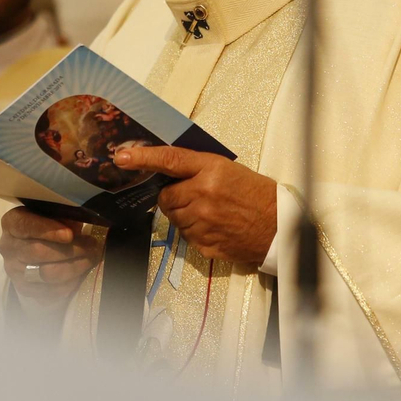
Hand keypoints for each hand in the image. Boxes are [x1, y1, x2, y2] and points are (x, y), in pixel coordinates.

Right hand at [0, 207, 102, 308]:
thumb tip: (76, 227)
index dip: (47, 230)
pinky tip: (80, 273)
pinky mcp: (26, 290)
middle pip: (38, 252)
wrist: (34, 250)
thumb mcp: (52, 214)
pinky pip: (50, 292)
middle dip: (69, 250)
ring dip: (74, 267)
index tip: (69, 235)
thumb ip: (61, 217)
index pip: (25, 225)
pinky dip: (69, 283)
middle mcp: (8, 247)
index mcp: (12, 223)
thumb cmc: (47, 225)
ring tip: (91, 258)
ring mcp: (15, 271)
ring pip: (46, 274)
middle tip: (92, 246)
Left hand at [112, 146, 276, 266]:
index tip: (121, 157)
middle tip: (194, 195)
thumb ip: (198, 169)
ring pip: (173, 217)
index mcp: (211, 170)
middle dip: (174, 195)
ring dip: (183, 214)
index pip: (170, 160)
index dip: (143, 158)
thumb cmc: (256, 194)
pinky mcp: (203, 243)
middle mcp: (203, 194)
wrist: (279, 227)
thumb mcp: (229, 170)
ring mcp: (202, 222)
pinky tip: (214, 226)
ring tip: (209, 212)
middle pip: (166, 196)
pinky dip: (194, 231)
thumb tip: (165, 172)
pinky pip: (185, 235)